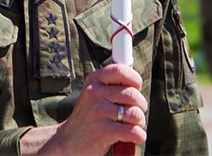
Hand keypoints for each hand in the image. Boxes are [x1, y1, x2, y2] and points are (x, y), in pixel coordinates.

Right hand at [19, 64, 147, 155]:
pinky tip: (135, 136)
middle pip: (132, 94)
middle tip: (136, 112)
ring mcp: (98, 111)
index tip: (137, 87)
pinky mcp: (103, 131)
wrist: (70, 140)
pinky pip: (132, 131)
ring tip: (133, 124)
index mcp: (94, 80)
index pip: (121, 71)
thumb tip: (134, 76)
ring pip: (135, 113)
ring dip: (140, 121)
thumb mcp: (94, 93)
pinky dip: (139, 135)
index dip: (135, 79)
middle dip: (141, 105)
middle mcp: (95, 93)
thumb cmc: (89, 116)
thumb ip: (112, 84)